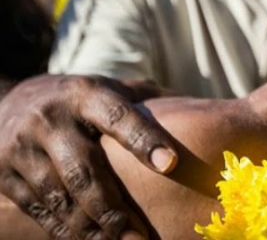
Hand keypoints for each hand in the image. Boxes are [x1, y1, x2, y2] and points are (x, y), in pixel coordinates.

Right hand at [0, 75, 177, 238]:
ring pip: (59, 196)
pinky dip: (63, 230)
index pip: (120, 116)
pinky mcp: (5, 172)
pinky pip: (38, 208)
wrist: (10, 101)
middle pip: (85, 169)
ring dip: (90, 227)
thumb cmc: (81, 99)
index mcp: (87, 94)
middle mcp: (52, 119)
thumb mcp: (110, 88)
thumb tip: (201, 107)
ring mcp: (24, 147)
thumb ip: (148, 98)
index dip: (145, 140)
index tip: (172, 164)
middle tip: (141, 236)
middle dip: (113, 208)